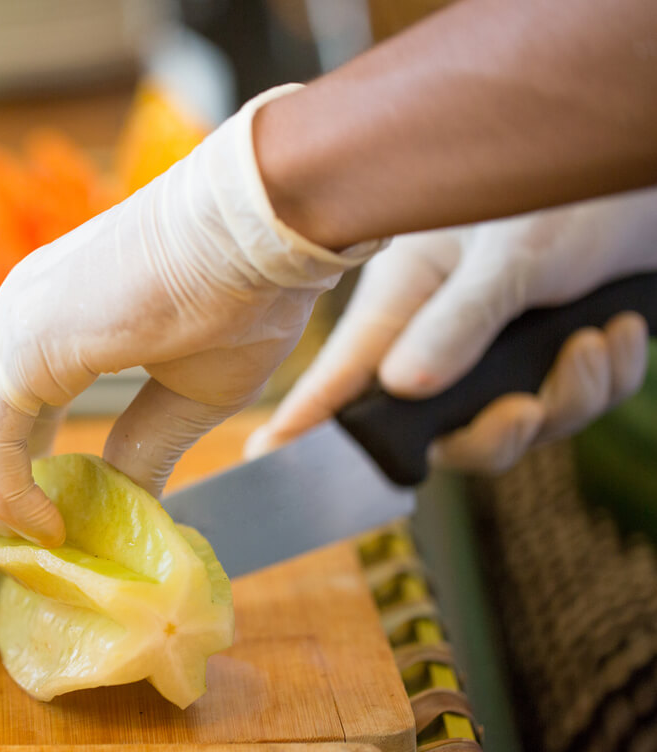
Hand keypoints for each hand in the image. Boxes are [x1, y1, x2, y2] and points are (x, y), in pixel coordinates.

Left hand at [0, 85, 382, 545]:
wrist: (263, 232)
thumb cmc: (245, 293)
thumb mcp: (190, 392)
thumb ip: (144, 444)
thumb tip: (124, 500)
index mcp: (52, 316)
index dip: (7, 462)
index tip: (41, 511)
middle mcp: (18, 315)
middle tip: (17, 532)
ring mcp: (14, 324)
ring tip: (25, 535)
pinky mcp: (25, 345)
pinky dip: (8, 493)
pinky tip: (48, 525)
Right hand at [247, 190, 656, 472]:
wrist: (642, 161)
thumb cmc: (566, 189)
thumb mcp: (509, 256)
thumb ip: (457, 323)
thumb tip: (402, 388)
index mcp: (405, 304)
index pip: (341, 376)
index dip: (304, 422)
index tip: (265, 457)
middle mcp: (441, 336)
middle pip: (442, 431)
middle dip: (494, 434)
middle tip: (526, 408)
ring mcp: (496, 347)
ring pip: (515, 424)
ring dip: (569, 397)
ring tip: (595, 342)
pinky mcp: (550, 350)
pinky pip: (573, 403)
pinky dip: (604, 377)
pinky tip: (619, 330)